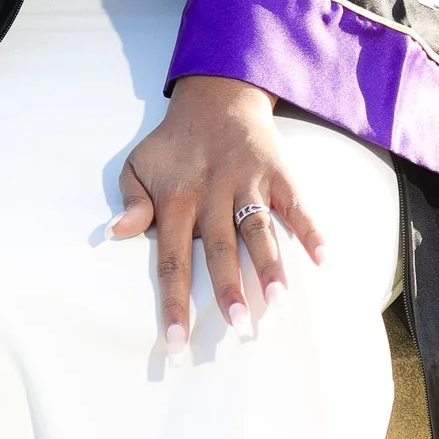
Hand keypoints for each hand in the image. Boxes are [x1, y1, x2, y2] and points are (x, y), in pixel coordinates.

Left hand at [112, 74, 327, 347]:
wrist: (216, 96)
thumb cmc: (174, 143)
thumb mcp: (139, 165)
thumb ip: (132, 202)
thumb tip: (114, 233)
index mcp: (176, 199)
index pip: (171, 258)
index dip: (174, 302)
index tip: (176, 343)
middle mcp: (212, 194)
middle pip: (220, 249)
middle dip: (228, 288)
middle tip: (237, 326)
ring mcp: (247, 183)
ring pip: (259, 230)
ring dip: (270, 267)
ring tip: (278, 303)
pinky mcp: (277, 172)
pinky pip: (296, 204)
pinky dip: (311, 230)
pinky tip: (324, 259)